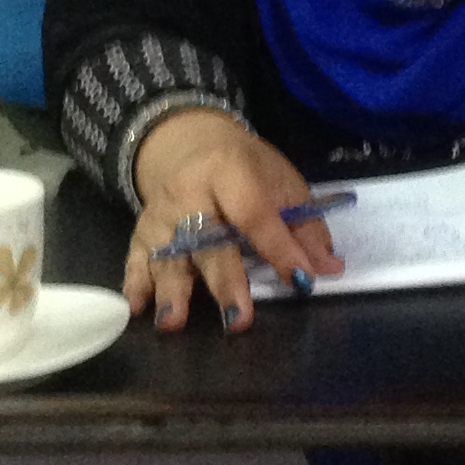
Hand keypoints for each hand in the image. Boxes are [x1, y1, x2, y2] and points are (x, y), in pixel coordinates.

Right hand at [126, 108, 342, 332]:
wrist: (189, 142)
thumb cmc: (246, 168)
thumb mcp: (282, 183)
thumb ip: (305, 227)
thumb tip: (329, 269)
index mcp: (229, 169)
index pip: (255, 213)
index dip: (279, 248)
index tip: (301, 281)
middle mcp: (189, 191)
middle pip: (207, 239)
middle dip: (223, 281)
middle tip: (237, 319)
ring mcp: (161, 212)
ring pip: (167, 253)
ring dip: (171, 289)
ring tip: (173, 322)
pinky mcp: (141, 229)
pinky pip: (135, 257)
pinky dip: (135, 283)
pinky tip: (137, 309)